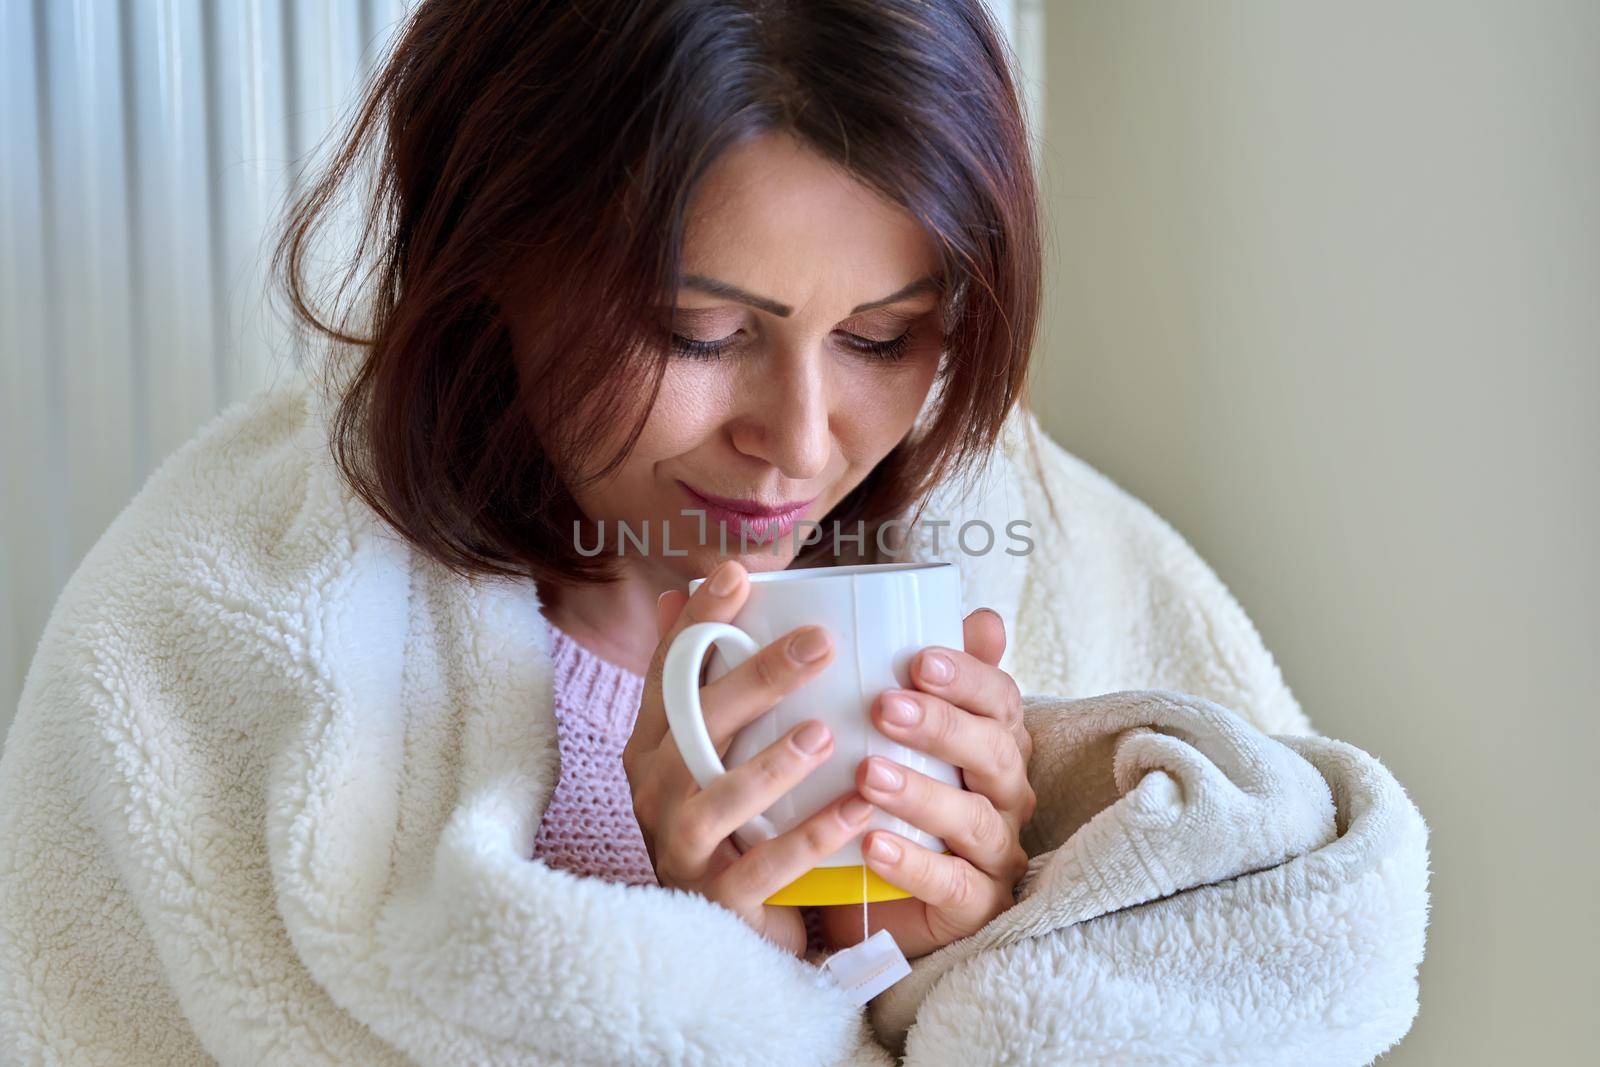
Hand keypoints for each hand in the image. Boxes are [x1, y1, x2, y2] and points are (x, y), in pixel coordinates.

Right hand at [622, 559, 877, 957]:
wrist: (732, 928)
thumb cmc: (733, 819)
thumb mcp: (718, 746)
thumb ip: (710, 676)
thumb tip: (683, 589)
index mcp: (654, 743)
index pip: (670, 671)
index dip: (699, 621)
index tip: (738, 571)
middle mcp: (655, 790)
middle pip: (695, 725)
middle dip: (756, 678)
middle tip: (821, 641)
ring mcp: (680, 847)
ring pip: (716, 800)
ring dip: (771, 764)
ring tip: (825, 731)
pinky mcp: (715, 900)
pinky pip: (763, 869)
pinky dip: (811, 837)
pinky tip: (859, 809)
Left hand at [817, 608, 1035, 959]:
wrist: (861, 896)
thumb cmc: (885, 798)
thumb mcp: (895, 732)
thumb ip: (926, 677)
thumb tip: (980, 614)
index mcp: (994, 743)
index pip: (1000, 700)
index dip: (968, 676)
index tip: (918, 657)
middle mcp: (1005, 795)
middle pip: (995, 754)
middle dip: (943, 726)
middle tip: (884, 705)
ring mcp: (995, 854)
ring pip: (975, 820)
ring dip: (922, 794)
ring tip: (868, 774)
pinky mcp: (975, 908)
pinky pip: (953, 886)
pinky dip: (914, 865)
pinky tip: (872, 844)